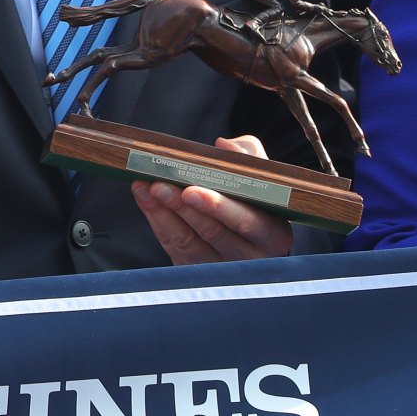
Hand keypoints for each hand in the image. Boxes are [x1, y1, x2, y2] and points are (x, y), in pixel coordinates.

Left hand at [131, 135, 293, 263]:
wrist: (250, 239)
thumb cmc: (257, 203)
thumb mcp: (264, 180)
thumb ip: (249, 159)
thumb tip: (225, 146)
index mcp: (273, 234)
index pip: (247, 222)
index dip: (218, 207)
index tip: (191, 190)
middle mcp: (250, 256)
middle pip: (213, 233)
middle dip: (183, 208)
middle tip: (160, 187)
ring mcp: (220, 267)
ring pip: (188, 242)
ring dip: (163, 212)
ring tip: (146, 187)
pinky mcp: (195, 270)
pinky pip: (173, 245)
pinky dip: (156, 219)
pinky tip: (144, 197)